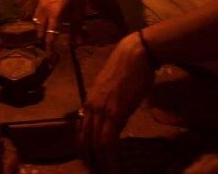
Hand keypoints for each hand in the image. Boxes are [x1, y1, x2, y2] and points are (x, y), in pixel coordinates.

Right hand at [33, 0, 88, 49]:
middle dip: (44, 40)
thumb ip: (77, 27)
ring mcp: (40, 3)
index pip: (50, 35)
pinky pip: (37, 14)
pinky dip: (40, 21)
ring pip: (37, 22)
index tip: (51, 57)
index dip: (50, 47)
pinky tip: (45, 22)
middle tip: (48, 50)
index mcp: (55, 14)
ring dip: (40, 31)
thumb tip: (77, 44)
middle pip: (40, 30)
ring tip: (45, 37)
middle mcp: (44, 10)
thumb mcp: (79, 9)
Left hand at [81, 32, 155, 172]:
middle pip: (85, 142)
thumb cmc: (128, 69)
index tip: (91, 162)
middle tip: (98, 172)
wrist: (135, 54)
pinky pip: (108, 141)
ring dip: (102, 164)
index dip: (85, 150)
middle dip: (91, 161)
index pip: (81, 132)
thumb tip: (114, 119)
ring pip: (96, 145)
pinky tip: (115, 168)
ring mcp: (101, 110)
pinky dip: (110, 158)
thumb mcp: (113, 90)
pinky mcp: (114, 113)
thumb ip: (109, 105)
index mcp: (89, 102)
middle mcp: (90, 108)